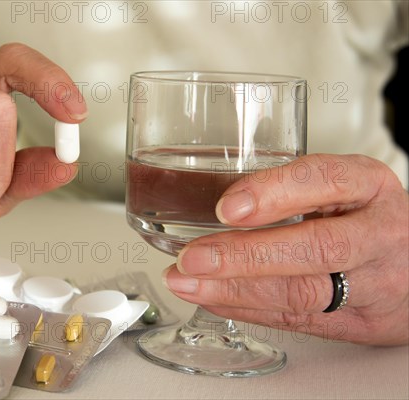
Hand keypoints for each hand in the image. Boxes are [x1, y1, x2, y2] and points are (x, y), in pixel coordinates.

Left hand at [163, 154, 408, 345]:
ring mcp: (373, 282)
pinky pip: (298, 320)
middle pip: (315, 248)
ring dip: (235, 290)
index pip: (325, 181)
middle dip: (245, 256)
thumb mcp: (344, 187)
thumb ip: (292, 189)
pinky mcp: (360, 322)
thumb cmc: (369, 218)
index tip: (227, 207)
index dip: (274, 193)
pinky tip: (212, 300)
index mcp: (368, 186)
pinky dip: (247, 310)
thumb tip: (213, 199)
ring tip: (187, 283)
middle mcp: (377, 233)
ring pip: (303, 292)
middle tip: (193, 258)